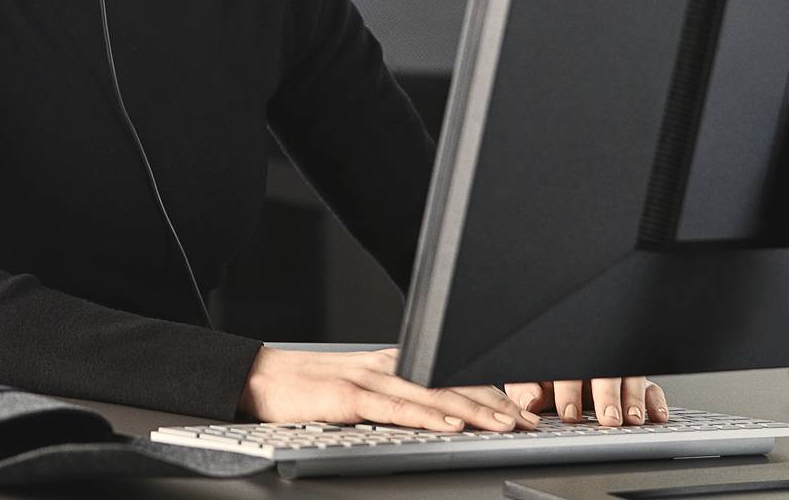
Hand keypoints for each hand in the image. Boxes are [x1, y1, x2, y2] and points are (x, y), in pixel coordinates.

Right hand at [239, 347, 541, 431]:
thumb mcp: (360, 389)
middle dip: (494, 404)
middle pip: (450, 382)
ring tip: (504, 426)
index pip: (451, 374)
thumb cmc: (308, 390)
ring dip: (474, 411)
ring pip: (432, 394)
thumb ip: (396, 395)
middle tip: (528, 422)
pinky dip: (428, 416)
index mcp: (393, 362)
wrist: (260, 378)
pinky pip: (396, 408)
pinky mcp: (348, 397)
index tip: (520, 410)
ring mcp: (368, 380)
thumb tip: (437, 413)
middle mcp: (387, 366)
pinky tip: (451, 424)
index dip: (490, 392)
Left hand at [503, 376, 669, 426]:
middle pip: (605, 372)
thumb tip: (530, 400)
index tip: (569, 414)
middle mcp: (595, 361)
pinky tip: (656, 416)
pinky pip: (651, 388)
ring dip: (633, 399)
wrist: (561, 375)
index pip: (569, 371)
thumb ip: (526, 390)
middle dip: (607, 396)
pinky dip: (655, 401)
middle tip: (608, 418)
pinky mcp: (636, 384)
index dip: (569, 392)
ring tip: (631, 420)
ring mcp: (617, 372)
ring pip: (631, 377)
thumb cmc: (545, 379)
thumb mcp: (530, 381)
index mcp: (566, 358)